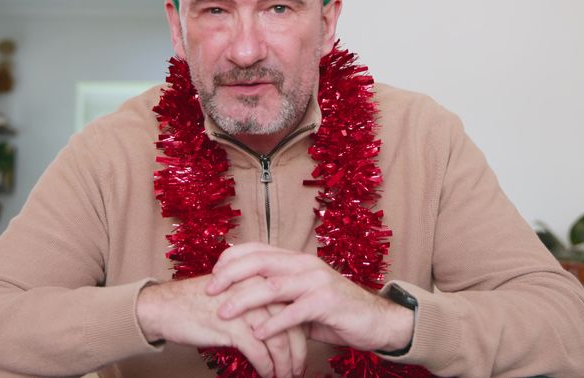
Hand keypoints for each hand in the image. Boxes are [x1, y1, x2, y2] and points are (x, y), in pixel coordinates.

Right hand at [136, 275, 306, 376]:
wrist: (165, 306)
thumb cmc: (198, 302)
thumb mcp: (234, 295)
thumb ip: (257, 304)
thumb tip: (279, 326)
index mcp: (260, 279)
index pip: (292, 307)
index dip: (301, 332)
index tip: (302, 350)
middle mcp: (256, 290)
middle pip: (291, 324)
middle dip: (298, 352)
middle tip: (299, 369)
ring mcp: (245, 308)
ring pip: (279, 340)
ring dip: (285, 364)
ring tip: (286, 376)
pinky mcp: (231, 326)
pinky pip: (259, 351)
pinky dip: (267, 367)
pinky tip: (268, 375)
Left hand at [206, 243, 413, 352]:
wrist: (375, 320)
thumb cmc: (334, 311)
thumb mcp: (300, 298)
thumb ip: (277, 295)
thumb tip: (242, 299)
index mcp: (296, 259)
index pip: (256, 249)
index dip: (231, 258)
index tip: (212, 273)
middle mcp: (305, 264)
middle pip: (258, 263)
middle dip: (229, 276)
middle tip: (209, 291)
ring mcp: (317, 281)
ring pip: (272, 287)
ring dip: (244, 300)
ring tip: (224, 313)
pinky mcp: (327, 302)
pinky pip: (294, 312)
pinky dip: (273, 324)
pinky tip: (258, 334)